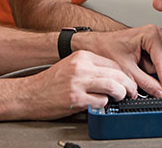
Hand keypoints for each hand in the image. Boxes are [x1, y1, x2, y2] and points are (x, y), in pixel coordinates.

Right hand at [19, 50, 136, 119]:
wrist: (29, 94)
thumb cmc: (50, 83)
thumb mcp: (72, 66)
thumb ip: (91, 68)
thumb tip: (114, 76)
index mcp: (82, 57)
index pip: (113, 63)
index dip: (125, 74)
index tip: (129, 81)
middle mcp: (81, 67)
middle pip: (117, 74)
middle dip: (129, 85)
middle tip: (132, 92)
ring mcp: (79, 83)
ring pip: (113, 86)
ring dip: (121, 94)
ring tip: (120, 98)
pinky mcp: (76, 98)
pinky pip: (101, 101)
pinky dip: (104, 104)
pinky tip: (98, 104)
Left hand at [74, 25, 161, 97]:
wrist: (96, 45)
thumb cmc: (106, 49)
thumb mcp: (126, 70)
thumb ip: (146, 83)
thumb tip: (160, 93)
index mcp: (150, 34)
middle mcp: (156, 35)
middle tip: (161, 92)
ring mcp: (156, 41)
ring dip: (157, 75)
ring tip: (140, 76)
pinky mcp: (153, 49)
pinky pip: (160, 65)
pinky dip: (153, 73)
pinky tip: (141, 72)